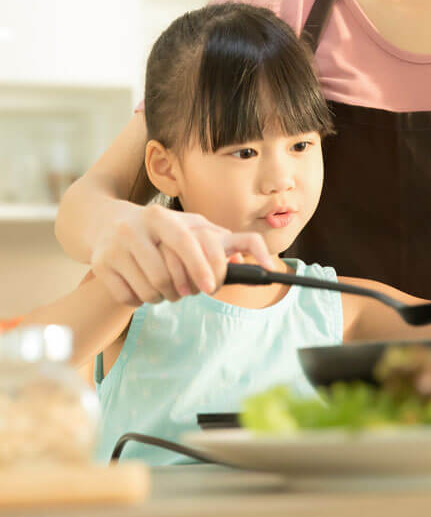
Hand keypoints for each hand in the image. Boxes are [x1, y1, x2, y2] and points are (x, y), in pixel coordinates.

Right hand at [90, 203, 277, 305]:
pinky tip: (143, 288)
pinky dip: (141, 300)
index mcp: (161, 217)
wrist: (105, 220)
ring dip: (163, 298)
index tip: (211, 288)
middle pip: (165, 276)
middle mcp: (134, 229)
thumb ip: (217, 238)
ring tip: (166, 289)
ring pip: (148, 290)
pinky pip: (128, 298)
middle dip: (181, 290)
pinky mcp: (99, 265)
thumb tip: (245, 262)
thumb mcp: (185, 224)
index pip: (184, 242)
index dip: (200, 266)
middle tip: (186, 292)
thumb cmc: (158, 228)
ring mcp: (114, 247)